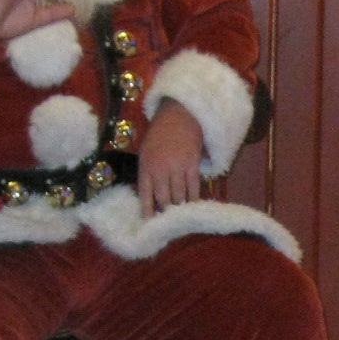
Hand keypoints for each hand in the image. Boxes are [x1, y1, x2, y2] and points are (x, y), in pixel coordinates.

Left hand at [136, 99, 205, 213]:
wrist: (179, 116)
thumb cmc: (160, 133)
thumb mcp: (146, 151)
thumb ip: (148, 173)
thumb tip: (151, 196)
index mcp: (146, 166)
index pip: (145, 195)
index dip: (148, 212)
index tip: (149, 224)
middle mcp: (160, 170)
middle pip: (164, 200)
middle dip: (166, 213)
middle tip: (169, 221)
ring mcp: (177, 169)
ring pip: (179, 197)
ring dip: (180, 208)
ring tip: (182, 216)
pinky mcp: (193, 166)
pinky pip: (193, 189)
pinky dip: (193, 200)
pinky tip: (193, 206)